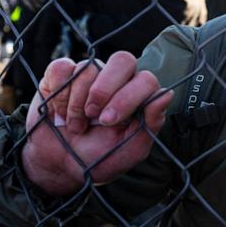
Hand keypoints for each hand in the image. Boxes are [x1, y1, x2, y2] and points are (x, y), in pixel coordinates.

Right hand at [21, 52, 172, 195]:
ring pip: (87, 68)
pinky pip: (62, 68)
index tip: (108, 121)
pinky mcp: (61, 74)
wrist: (60, 166)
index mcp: (138, 96)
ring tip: (76, 125)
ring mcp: (89, 74)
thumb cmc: (99, 158)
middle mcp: (117, 80)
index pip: (146, 80)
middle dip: (105, 89)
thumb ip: (151, 123)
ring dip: (77, 103)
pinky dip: (58, 95)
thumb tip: (167, 94)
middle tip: (93, 115)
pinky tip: (59, 113)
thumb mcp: (130, 150)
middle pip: (122, 60)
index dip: (128, 98)